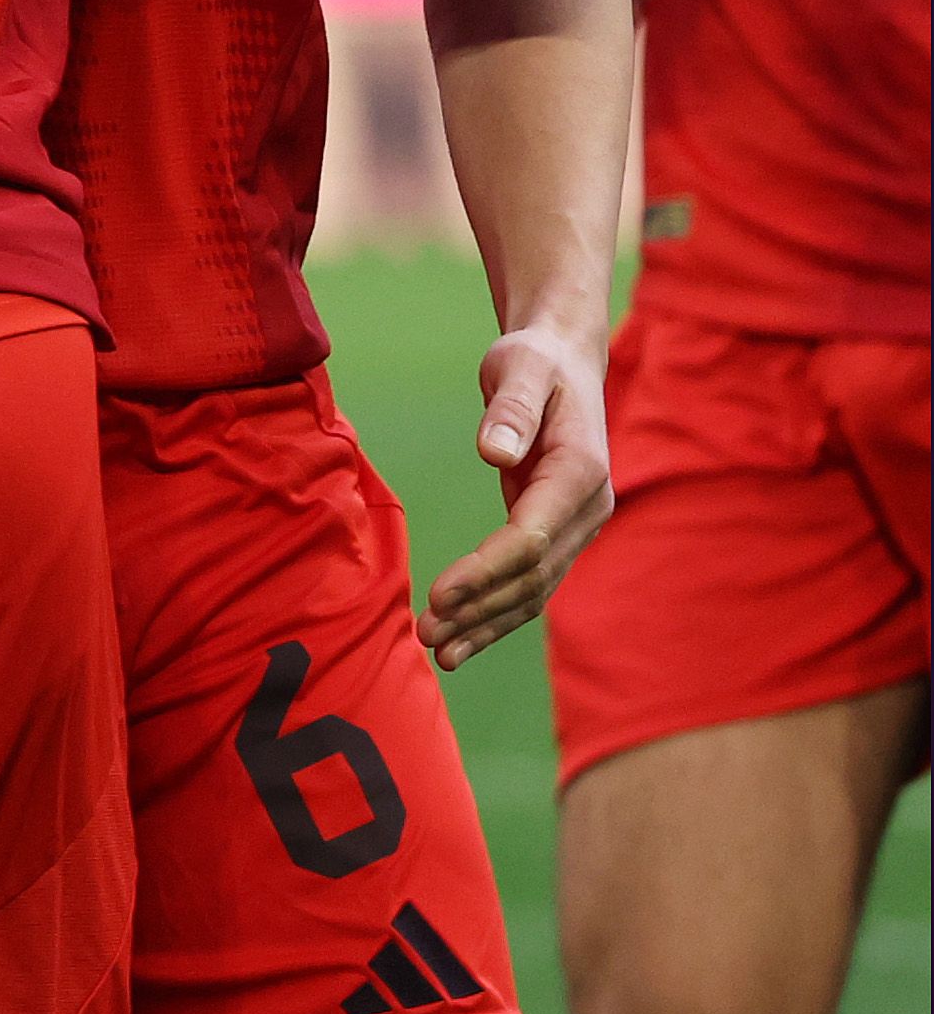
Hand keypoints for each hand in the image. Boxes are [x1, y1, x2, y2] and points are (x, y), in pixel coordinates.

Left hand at [422, 315, 610, 668]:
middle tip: (425, 636)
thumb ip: (511, 409)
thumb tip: (494, 454)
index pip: (530, 538)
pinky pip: (530, 581)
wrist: (563, 361)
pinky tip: (462, 637)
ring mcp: (576, 525)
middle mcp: (587, 509)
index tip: (439, 595)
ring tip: (439, 652)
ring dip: (487, 623)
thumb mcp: (520, 367)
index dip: (485, 571)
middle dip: (480, 609)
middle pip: (532, 575)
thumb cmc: (536, 362)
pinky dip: (497, 611)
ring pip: (534, 589)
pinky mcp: (556, 531)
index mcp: (581, 473)